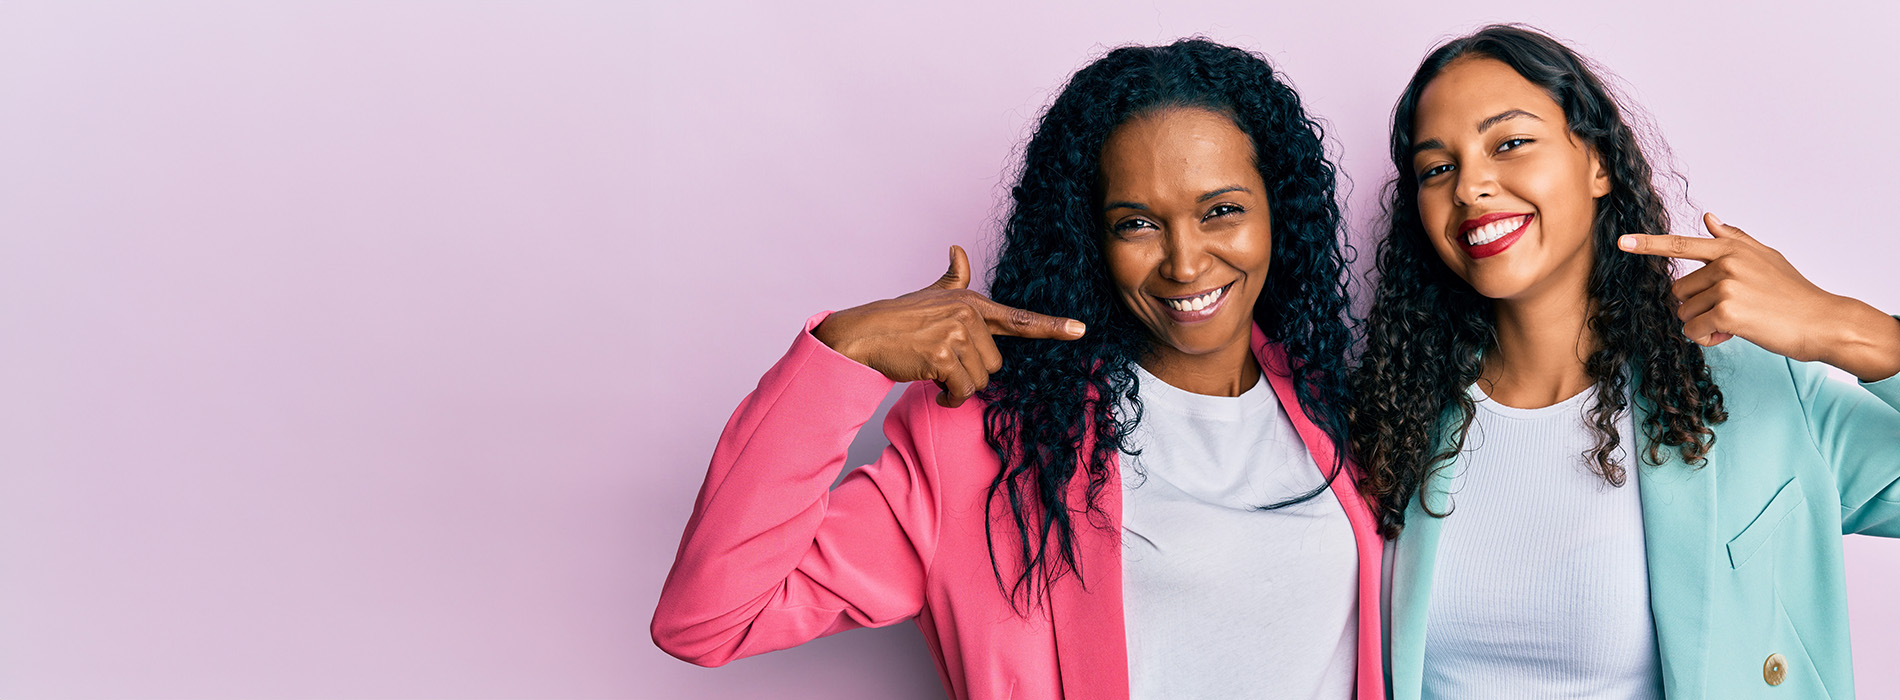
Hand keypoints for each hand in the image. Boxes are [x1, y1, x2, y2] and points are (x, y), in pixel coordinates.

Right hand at [812, 245, 1086, 406]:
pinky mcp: (943, 355)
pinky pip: (961, 390)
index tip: (1080, 330)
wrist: (865, 333)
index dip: (1051, 326)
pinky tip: (934, 389)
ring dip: (958, 386)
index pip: (1018, 317)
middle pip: (995, 363)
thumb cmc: (899, 318)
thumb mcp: (931, 295)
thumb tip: (958, 249)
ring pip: (979, 379)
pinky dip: (949, 398)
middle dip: (972, 372)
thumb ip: (952, 277)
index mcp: (971, 302)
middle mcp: (968, 314)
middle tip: (944, 363)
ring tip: (936, 372)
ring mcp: (956, 334)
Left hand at [1619, 212, 1899, 381]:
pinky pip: (1694, 331)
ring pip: (1685, 313)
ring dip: (1704, 324)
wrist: (1822, 321)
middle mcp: (1725, 263)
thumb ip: (1734, 239)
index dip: (1648, 245)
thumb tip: (1709, 217)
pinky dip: (1709, 339)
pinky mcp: (1727, 311)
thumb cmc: (1792, 293)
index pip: (1681, 244)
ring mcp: (1726, 285)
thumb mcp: (1765, 258)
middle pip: (1679, 291)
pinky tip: (1734, 334)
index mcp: (1731, 249)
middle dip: (1697, 307)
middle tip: (1731, 310)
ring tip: (1739, 321)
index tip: (1621, 242)